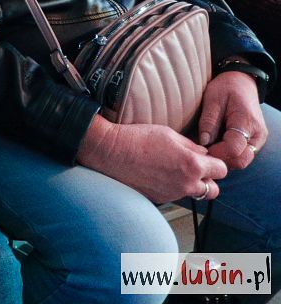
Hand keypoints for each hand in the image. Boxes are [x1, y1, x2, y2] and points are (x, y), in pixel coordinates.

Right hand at [77, 116, 228, 203]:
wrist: (110, 152)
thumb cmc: (137, 138)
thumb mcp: (169, 134)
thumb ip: (191, 146)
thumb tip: (202, 153)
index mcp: (192, 165)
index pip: (221, 170)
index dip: (216, 163)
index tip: (209, 159)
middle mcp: (185, 183)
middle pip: (213, 190)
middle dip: (209, 180)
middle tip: (196, 169)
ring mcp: (172, 193)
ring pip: (193, 194)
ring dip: (191, 185)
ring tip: (175, 172)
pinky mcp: (158, 198)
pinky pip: (174, 195)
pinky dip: (172, 187)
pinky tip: (159, 175)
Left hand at [198, 70, 267, 171]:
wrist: (242, 82)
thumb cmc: (226, 88)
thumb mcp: (212, 99)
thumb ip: (208, 121)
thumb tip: (204, 142)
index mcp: (247, 122)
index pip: (233, 149)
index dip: (216, 153)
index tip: (200, 149)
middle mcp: (257, 135)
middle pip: (240, 161)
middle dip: (220, 160)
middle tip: (202, 153)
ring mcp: (258, 140)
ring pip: (242, 161)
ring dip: (224, 160)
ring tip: (207, 149)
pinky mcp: (254, 142)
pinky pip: (242, 156)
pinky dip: (228, 156)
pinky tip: (215, 148)